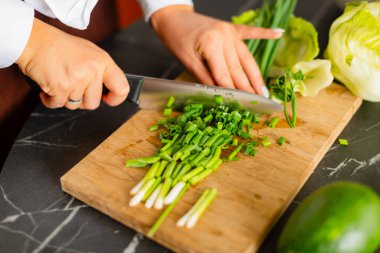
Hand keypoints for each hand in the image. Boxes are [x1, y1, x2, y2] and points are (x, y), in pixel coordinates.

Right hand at [16, 18, 128, 109]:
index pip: (121, 88)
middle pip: (93, 103)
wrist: (34, 40)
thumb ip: (101, 70)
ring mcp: (77, 79)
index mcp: (103, 61)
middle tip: (72, 87)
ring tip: (59, 81)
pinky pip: (57, 104)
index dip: (116, 99)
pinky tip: (48, 87)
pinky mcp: (61, 87)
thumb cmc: (60, 46)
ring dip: (64, 98)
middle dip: (81, 100)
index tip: (108, 99)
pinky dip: (50, 99)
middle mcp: (92, 71)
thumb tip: (109, 90)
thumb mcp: (89, 52)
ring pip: (74, 105)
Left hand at [151, 6, 282, 94]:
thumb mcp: (187, 61)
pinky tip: (278, 33)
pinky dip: (264, 33)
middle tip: (257, 104)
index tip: (241, 106)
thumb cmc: (176, 39)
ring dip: (256, 75)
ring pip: (246, 57)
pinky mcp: (231, 27)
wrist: (173, 17)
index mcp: (211, 44)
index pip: (224, 74)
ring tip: (264, 91)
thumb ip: (204, 77)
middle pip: (238, 68)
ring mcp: (230, 31)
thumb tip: (219, 94)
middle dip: (248, 88)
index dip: (233, 92)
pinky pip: (250, 32)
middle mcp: (224, 36)